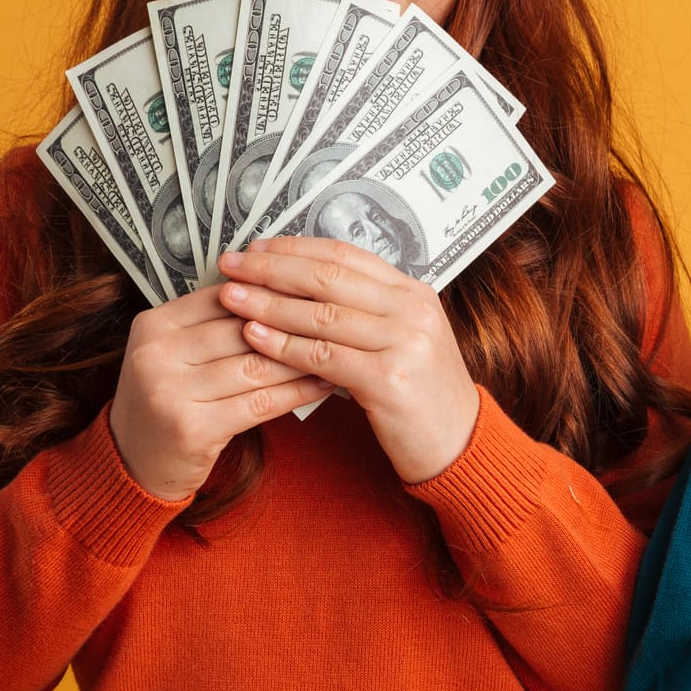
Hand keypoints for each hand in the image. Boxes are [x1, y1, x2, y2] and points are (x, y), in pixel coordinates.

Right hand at [106, 285, 333, 500]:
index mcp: (153, 324)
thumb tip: (279, 292)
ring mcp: (170, 392)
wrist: (132, 464)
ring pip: (255, 365)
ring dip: (303, 359)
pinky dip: (296, 392)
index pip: (222, 297)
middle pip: (242, 328)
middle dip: (293, 325)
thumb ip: (211, 325)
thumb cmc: (166, 401)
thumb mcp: (173, 353)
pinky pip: (259, 402)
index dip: (270, 293)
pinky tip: (323, 385)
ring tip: (339, 351)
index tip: (312, 292)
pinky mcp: (192, 428)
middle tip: (337, 319)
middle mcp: (156, 354)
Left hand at [216, 237, 480, 484]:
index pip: (346, 254)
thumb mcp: (402, 338)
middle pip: (328, 277)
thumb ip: (365, 309)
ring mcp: (404, 343)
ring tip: (231, 298)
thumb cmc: (421, 392)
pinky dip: (284, 346)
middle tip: (232, 265)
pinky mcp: (389, 380)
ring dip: (269, 304)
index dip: (296, 248)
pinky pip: (323, 356)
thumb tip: (302, 284)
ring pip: (322, 314)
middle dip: (273, 269)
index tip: (257, 248)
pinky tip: (255, 338)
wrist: (459, 442)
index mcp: (413, 291)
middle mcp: (412, 310)